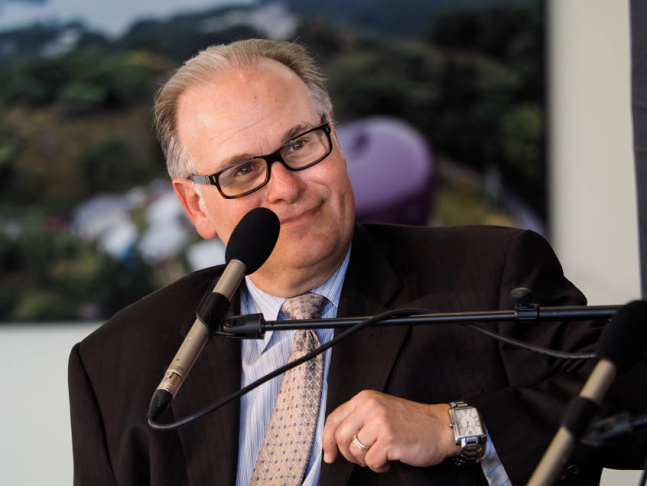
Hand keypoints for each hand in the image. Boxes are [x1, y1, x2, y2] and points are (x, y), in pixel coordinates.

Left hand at [322, 390, 459, 472]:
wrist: (441, 427)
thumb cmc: (411, 422)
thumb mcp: (380, 410)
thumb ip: (357, 419)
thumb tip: (332, 441)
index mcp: (365, 398)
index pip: (333, 419)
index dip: (326, 440)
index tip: (328, 454)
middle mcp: (370, 407)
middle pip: (340, 438)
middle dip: (348, 454)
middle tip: (363, 458)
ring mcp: (380, 422)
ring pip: (354, 451)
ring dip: (365, 461)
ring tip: (380, 456)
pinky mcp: (389, 439)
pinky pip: (371, 461)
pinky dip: (379, 466)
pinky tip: (390, 460)